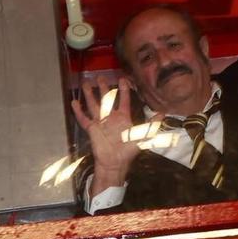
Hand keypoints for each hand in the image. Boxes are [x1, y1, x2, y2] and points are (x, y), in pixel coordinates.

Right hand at [69, 75, 142, 193]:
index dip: (123, 90)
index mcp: (123, 117)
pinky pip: (84, 118)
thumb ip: (151, 124)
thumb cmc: (128, 150)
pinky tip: (74, 102)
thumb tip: (163, 113)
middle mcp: (111, 117)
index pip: (123, 100)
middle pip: (106, 99)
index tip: (122, 79)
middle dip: (103, 88)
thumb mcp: (143, 136)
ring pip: (94, 105)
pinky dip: (79, 111)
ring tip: (85, 83)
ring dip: (90, 94)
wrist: (115, 162)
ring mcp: (100, 122)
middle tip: (99, 76)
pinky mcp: (92, 129)